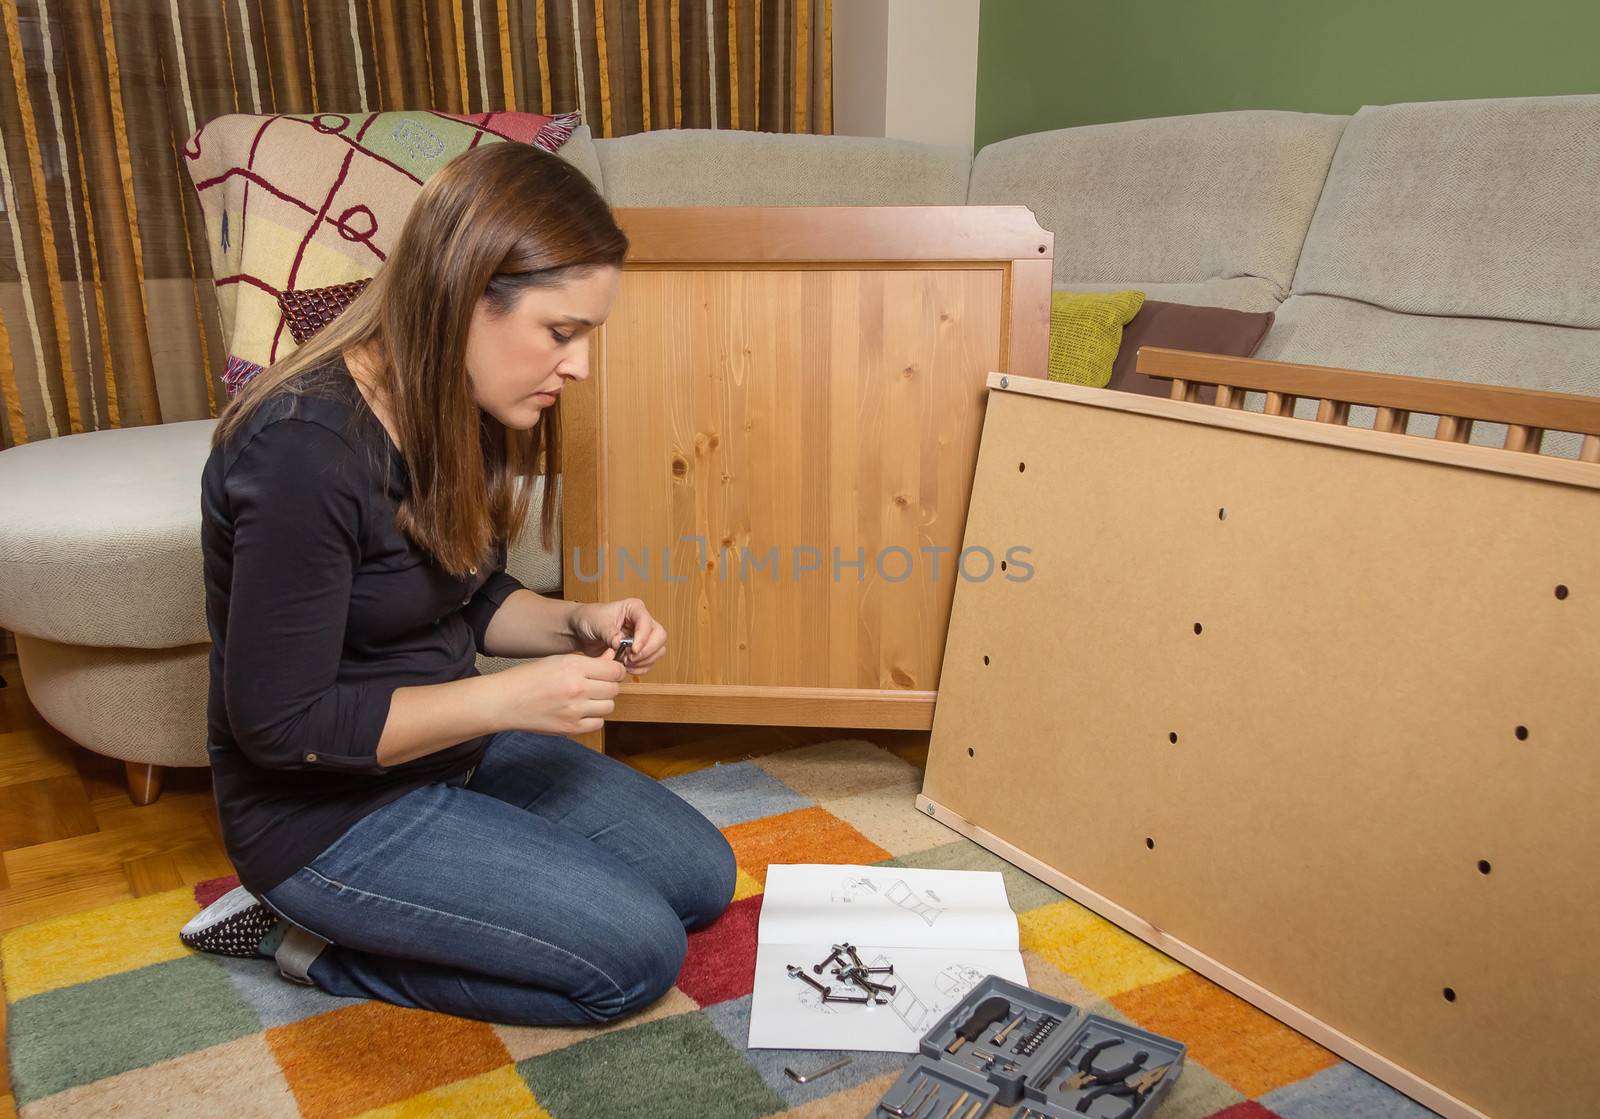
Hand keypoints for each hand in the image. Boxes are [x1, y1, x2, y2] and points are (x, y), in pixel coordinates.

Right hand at [494, 649, 626, 735]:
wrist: (505, 701)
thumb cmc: (529, 678)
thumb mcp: (559, 661)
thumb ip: (589, 662)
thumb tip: (613, 659)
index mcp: (574, 667)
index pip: (615, 670)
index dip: (615, 670)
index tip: (609, 672)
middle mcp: (577, 689)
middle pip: (614, 689)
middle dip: (609, 685)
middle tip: (596, 684)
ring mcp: (574, 711)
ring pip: (609, 706)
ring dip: (602, 702)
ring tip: (586, 698)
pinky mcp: (570, 728)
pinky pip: (598, 723)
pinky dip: (594, 718)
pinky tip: (581, 711)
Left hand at [570, 598, 666, 673]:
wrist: (580, 632)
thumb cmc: (589, 620)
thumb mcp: (597, 624)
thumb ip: (610, 633)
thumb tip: (620, 643)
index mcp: (634, 609)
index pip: (647, 622)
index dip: (643, 637)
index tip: (632, 650)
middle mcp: (642, 622)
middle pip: (660, 637)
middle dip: (646, 651)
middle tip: (629, 658)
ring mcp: (643, 637)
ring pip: (658, 651)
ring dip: (643, 661)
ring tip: (624, 662)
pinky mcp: (640, 651)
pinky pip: (649, 662)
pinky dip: (639, 668)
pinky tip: (625, 667)